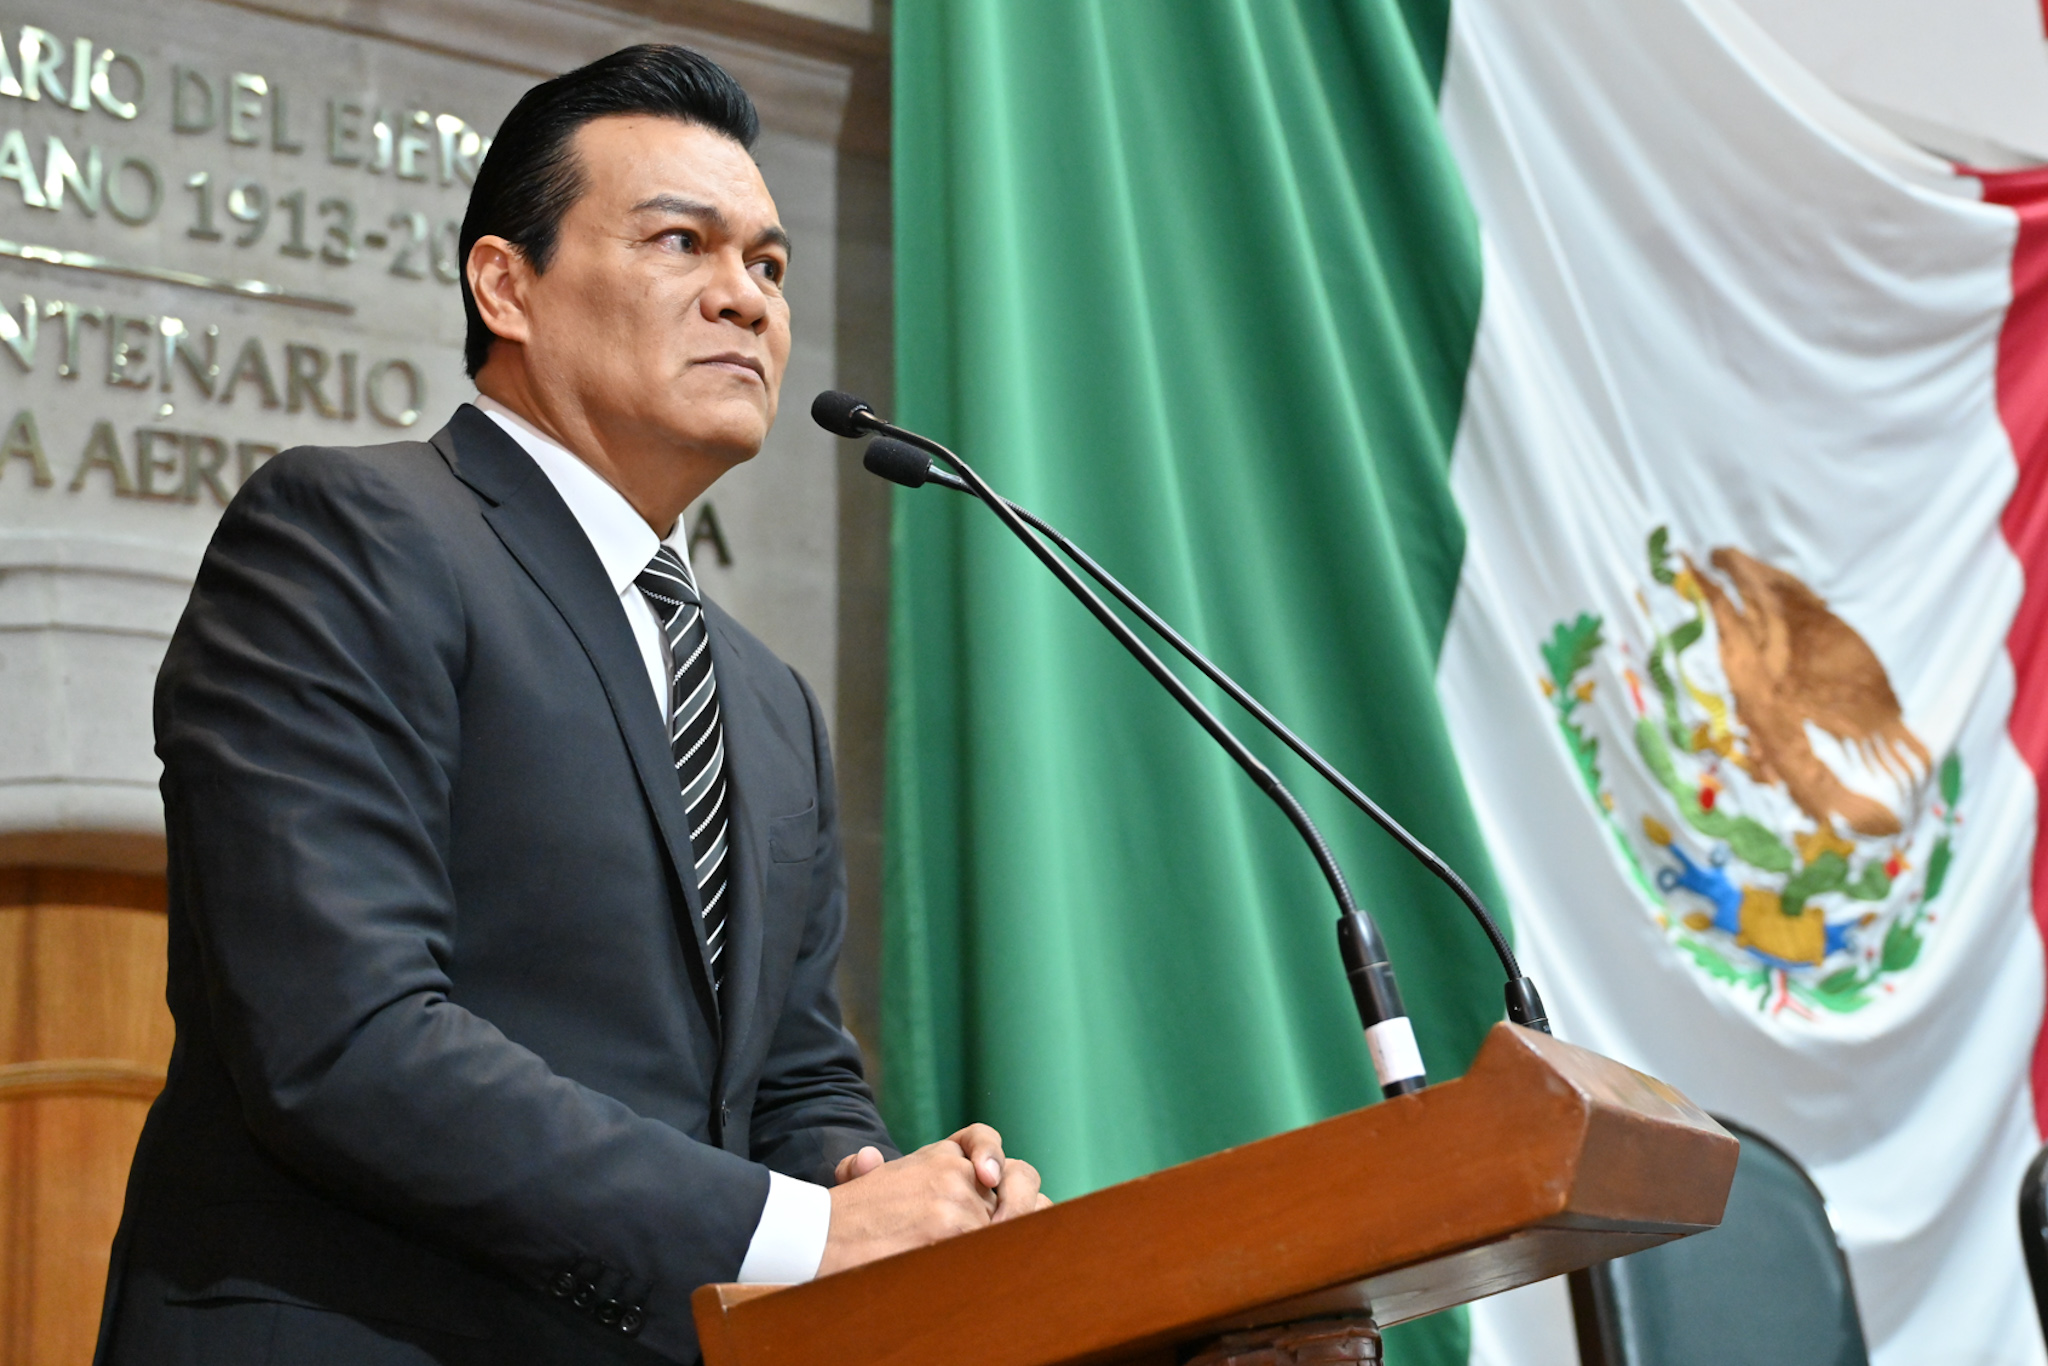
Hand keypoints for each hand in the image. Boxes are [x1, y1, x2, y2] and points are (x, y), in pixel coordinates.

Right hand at [818, 1125, 1050, 1275]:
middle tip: (1005, 1230)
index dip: (995, 1158)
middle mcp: (953, 1172)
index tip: (991, 1178)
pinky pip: (992, 1246)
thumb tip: (868, 1160)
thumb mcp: (864, 1179)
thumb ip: (877, 1169)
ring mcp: (957, 1202)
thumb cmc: (845, 1217)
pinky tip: (972, 1267)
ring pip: (1006, 1224)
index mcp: (937, 1155)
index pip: (985, 1141)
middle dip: (1014, 1214)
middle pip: (1012, 1192)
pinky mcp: (954, 1233)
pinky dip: (988, 1259)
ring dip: (997, 1243)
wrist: (819, 1238)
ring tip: (978, 1256)